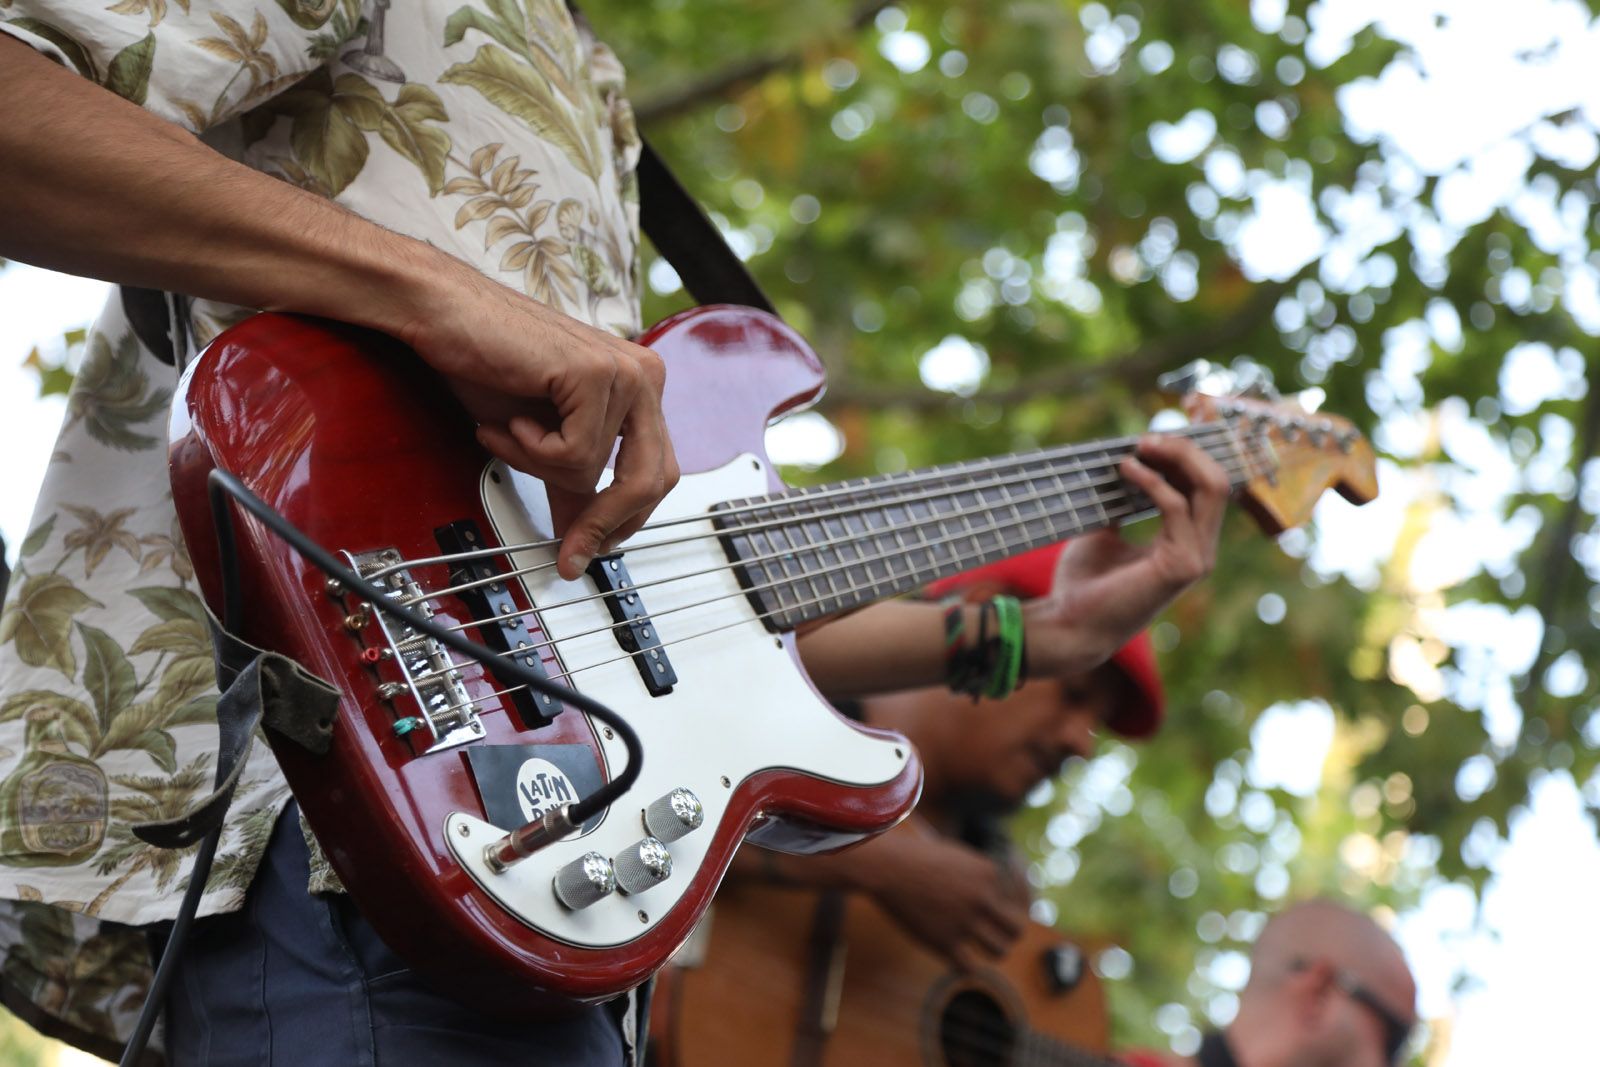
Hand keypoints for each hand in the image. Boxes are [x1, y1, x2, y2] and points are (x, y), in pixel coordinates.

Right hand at [404, 266, 679, 580]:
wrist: (446, 314)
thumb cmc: (488, 363)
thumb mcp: (540, 439)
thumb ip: (570, 484)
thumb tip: (582, 539)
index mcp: (639, 389)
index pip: (657, 473)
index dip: (624, 520)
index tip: (589, 553)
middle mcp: (643, 377)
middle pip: (650, 480)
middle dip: (603, 522)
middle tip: (569, 551)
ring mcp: (625, 372)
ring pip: (598, 470)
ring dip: (539, 466)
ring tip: (508, 433)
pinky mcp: (595, 373)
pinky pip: (576, 452)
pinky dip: (532, 448)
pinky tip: (510, 418)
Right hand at [857, 821, 1028, 969]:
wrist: (887, 867)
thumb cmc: (917, 858)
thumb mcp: (957, 856)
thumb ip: (977, 876)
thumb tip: (993, 897)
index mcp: (989, 873)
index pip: (1012, 899)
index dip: (999, 904)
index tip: (986, 907)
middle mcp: (982, 898)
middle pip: (1016, 929)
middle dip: (1008, 933)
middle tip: (995, 934)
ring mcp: (965, 921)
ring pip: (999, 951)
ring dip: (992, 951)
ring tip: (981, 948)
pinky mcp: (945, 942)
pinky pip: (969, 966)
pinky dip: (965, 965)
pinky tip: (957, 958)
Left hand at [1025, 433, 1229, 675]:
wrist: (1070, 625)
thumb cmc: (1083, 586)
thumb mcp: (1103, 532)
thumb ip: (1119, 504)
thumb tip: (1120, 464)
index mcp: (1186, 543)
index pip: (1205, 487)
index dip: (1184, 456)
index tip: (1148, 439)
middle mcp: (1200, 550)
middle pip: (1217, 481)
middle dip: (1185, 450)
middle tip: (1147, 437)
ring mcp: (1197, 559)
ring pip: (1211, 488)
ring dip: (1176, 457)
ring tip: (1140, 445)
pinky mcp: (1183, 566)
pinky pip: (1178, 507)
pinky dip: (1152, 481)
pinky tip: (1126, 469)